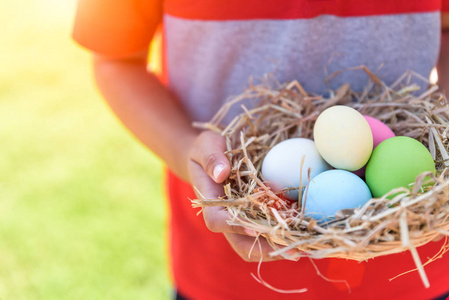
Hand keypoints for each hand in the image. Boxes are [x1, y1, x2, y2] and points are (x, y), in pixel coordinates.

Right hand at [188, 131, 297, 261]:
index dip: (235, 227)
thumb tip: (221, 173)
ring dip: (280, 246)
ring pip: (258, 243)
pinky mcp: (257, 213)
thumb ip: (211, 158)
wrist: (213, 154)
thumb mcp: (206, 145)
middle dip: (265, 249)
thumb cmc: (207, 148)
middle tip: (292, 251)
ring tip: (306, 243)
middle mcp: (226, 216)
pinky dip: (287, 230)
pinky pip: (271, 228)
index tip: (255, 230)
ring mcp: (242, 218)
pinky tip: (307, 227)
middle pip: (240, 244)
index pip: (216, 221)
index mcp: (211, 201)